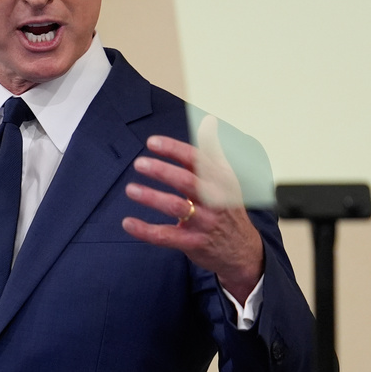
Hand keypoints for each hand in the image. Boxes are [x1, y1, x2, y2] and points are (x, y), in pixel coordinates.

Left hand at [122, 116, 263, 304]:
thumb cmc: (228, 208)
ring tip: (131, 189)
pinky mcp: (193, 243)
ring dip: (152, 198)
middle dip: (162, 171)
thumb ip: (213, 150)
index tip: (151, 141)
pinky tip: (128, 222)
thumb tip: (208, 120)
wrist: (242, 251)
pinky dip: (145, 230)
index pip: (197, 159)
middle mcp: (215, 200)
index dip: (174, 149)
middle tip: (139, 163)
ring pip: (176, 207)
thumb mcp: (226, 178)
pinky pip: (166, 236)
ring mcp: (204, 222)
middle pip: (187, 181)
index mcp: (220, 180)